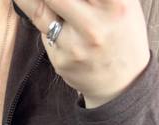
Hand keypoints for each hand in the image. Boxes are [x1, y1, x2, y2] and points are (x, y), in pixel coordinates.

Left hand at [14, 0, 149, 106]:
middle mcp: (94, 25)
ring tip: (36, 0)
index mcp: (116, 4)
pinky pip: (45, 30)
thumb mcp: (123, 2)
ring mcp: (75, 45)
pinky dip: (45, 18)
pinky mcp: (60, 60)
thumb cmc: (122, 32)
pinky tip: (55, 18)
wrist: (123, 83)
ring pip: (40, 8)